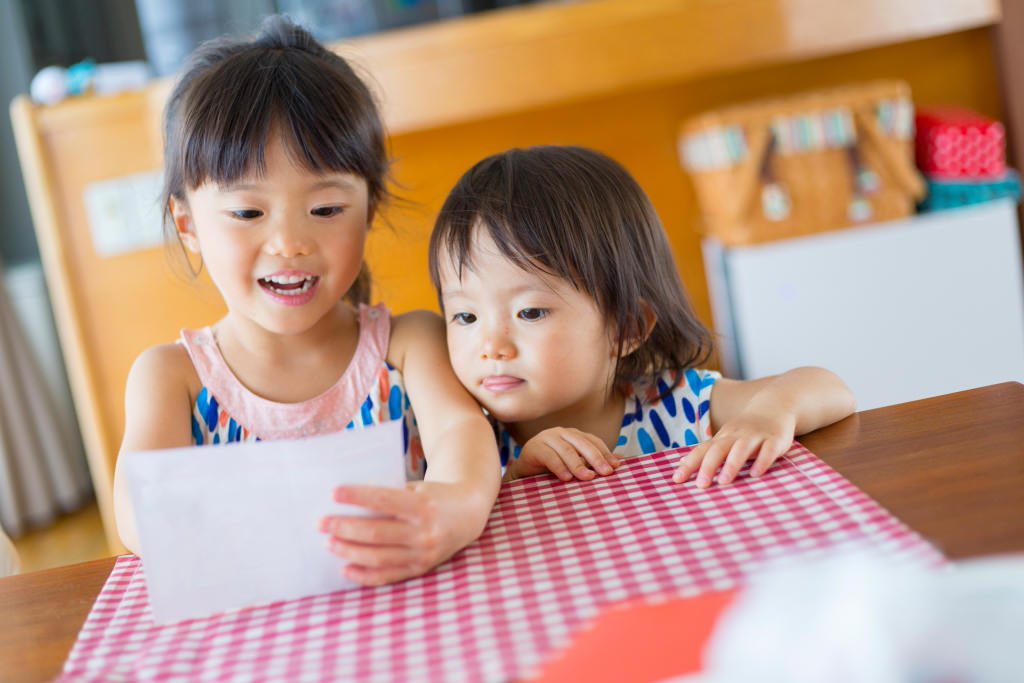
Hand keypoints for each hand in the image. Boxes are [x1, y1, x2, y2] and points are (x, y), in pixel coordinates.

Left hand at [319, 480, 482, 585]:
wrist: (468, 514)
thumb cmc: (434, 496)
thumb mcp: (417, 488)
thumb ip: (389, 496)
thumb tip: (347, 504)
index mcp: (424, 506)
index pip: (384, 501)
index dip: (357, 497)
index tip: (333, 493)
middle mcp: (425, 533)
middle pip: (376, 533)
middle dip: (344, 527)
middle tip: (321, 523)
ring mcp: (423, 554)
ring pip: (378, 557)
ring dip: (348, 551)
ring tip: (328, 543)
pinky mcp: (420, 569)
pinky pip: (387, 576)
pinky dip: (363, 575)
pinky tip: (344, 568)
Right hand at [507, 427, 620, 481]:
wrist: (524, 473)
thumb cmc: (552, 469)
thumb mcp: (574, 465)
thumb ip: (592, 462)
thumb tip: (619, 462)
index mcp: (573, 435)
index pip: (593, 441)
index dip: (604, 453)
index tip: (615, 467)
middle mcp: (561, 433)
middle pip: (582, 443)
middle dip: (595, 458)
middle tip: (606, 473)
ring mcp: (546, 438)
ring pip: (566, 450)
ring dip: (578, 464)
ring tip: (587, 477)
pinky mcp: (533, 448)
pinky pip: (549, 456)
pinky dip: (559, 467)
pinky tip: (566, 477)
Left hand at [672, 408, 794, 487]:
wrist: (775, 405)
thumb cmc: (746, 429)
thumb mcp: (725, 437)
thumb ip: (706, 451)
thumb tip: (682, 462)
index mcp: (723, 437)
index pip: (702, 450)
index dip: (690, 464)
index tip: (677, 479)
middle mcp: (737, 435)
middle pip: (719, 449)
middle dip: (708, 466)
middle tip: (701, 485)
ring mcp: (756, 437)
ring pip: (741, 449)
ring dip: (732, 464)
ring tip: (723, 482)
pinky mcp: (776, 440)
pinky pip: (768, 450)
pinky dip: (762, 461)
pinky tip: (755, 474)